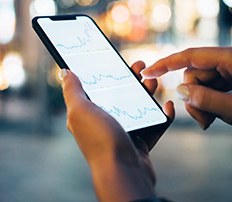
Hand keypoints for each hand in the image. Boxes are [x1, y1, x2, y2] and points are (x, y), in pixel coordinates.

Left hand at [60, 61, 174, 201]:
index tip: (117, 58)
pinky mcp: (139, 144)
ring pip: (137, 107)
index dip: (105, 71)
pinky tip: (167, 106)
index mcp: (85, 115)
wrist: (124, 173)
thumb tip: (64, 72)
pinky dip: (161, 116)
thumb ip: (72, 90)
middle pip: (118, 94)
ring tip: (154, 82)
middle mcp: (102, 124)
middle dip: (131, 79)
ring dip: (147, 93)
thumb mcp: (80, 111)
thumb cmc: (100, 141)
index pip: (94, 87)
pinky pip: (153, 125)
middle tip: (141, 65)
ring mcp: (122, 134)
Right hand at [141, 44, 231, 139]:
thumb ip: (206, 100)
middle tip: (205, 122)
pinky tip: (227, 115)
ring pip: (203, 82)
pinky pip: (215, 85)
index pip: (191, 56)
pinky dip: (214, 101)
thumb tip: (180, 90)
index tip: (147, 71)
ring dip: (205, 103)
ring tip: (218, 121)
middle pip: (195, 74)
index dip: (166, 64)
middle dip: (195, 98)